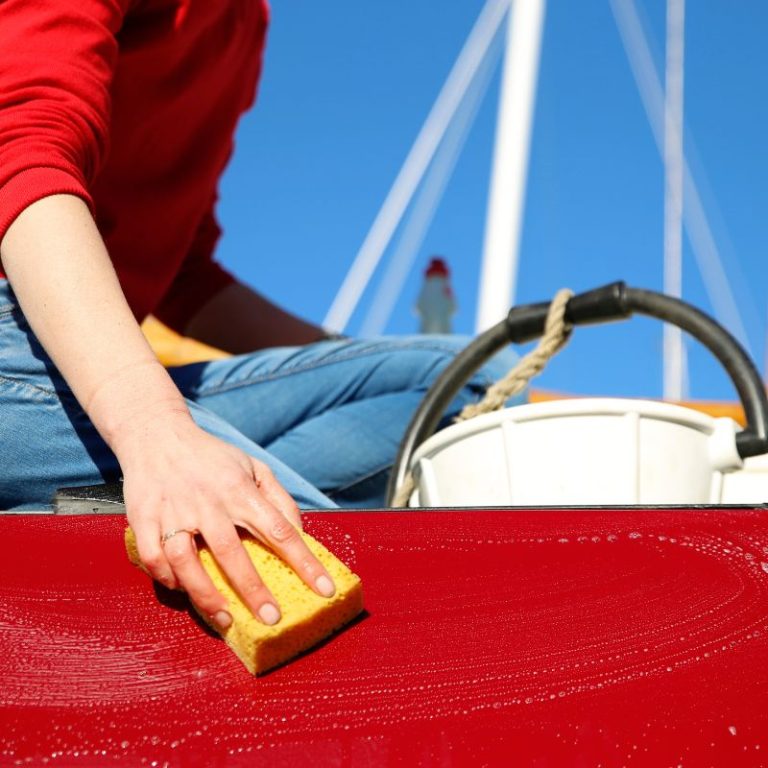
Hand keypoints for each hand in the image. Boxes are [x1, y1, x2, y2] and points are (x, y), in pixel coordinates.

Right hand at [116, 412, 335, 628]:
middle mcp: (208, 503)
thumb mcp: (253, 466)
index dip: (305, 563)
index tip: (324, 589)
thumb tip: (299, 532)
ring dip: (205, 594)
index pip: (280, 530)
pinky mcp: (144, 519)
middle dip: (253, 591)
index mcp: (240, 490)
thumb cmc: (212, 457)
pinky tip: (182, 589)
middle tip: (271, 619)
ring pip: (186, 561)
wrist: (157, 435)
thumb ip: (278, 498)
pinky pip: (153, 557)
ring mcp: (174, 512)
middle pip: (232, 553)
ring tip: (225, 619)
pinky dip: (167, 578)